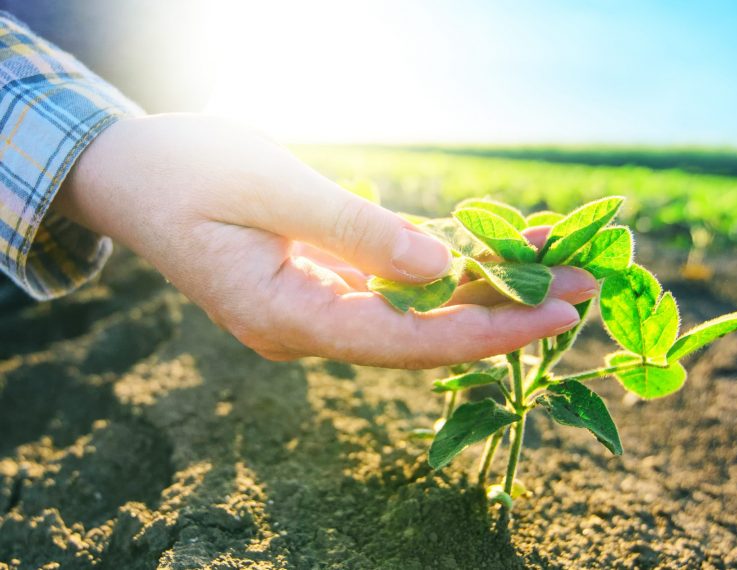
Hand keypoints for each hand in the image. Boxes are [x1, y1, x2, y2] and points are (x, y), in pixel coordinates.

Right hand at [54, 114, 596, 367]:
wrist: (131, 174)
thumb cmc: (186, 172)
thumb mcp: (271, 189)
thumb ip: (356, 232)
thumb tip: (438, 268)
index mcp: (285, 318)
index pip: (402, 342)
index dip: (483, 332)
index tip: (553, 314)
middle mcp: (307, 327)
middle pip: (421, 335)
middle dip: (502, 313)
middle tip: (584, 290)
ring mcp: (315, 308)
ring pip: (413, 310)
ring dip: (484, 289)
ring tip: (559, 268)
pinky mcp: (323, 282)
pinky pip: (395, 284)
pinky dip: (446, 266)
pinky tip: (497, 249)